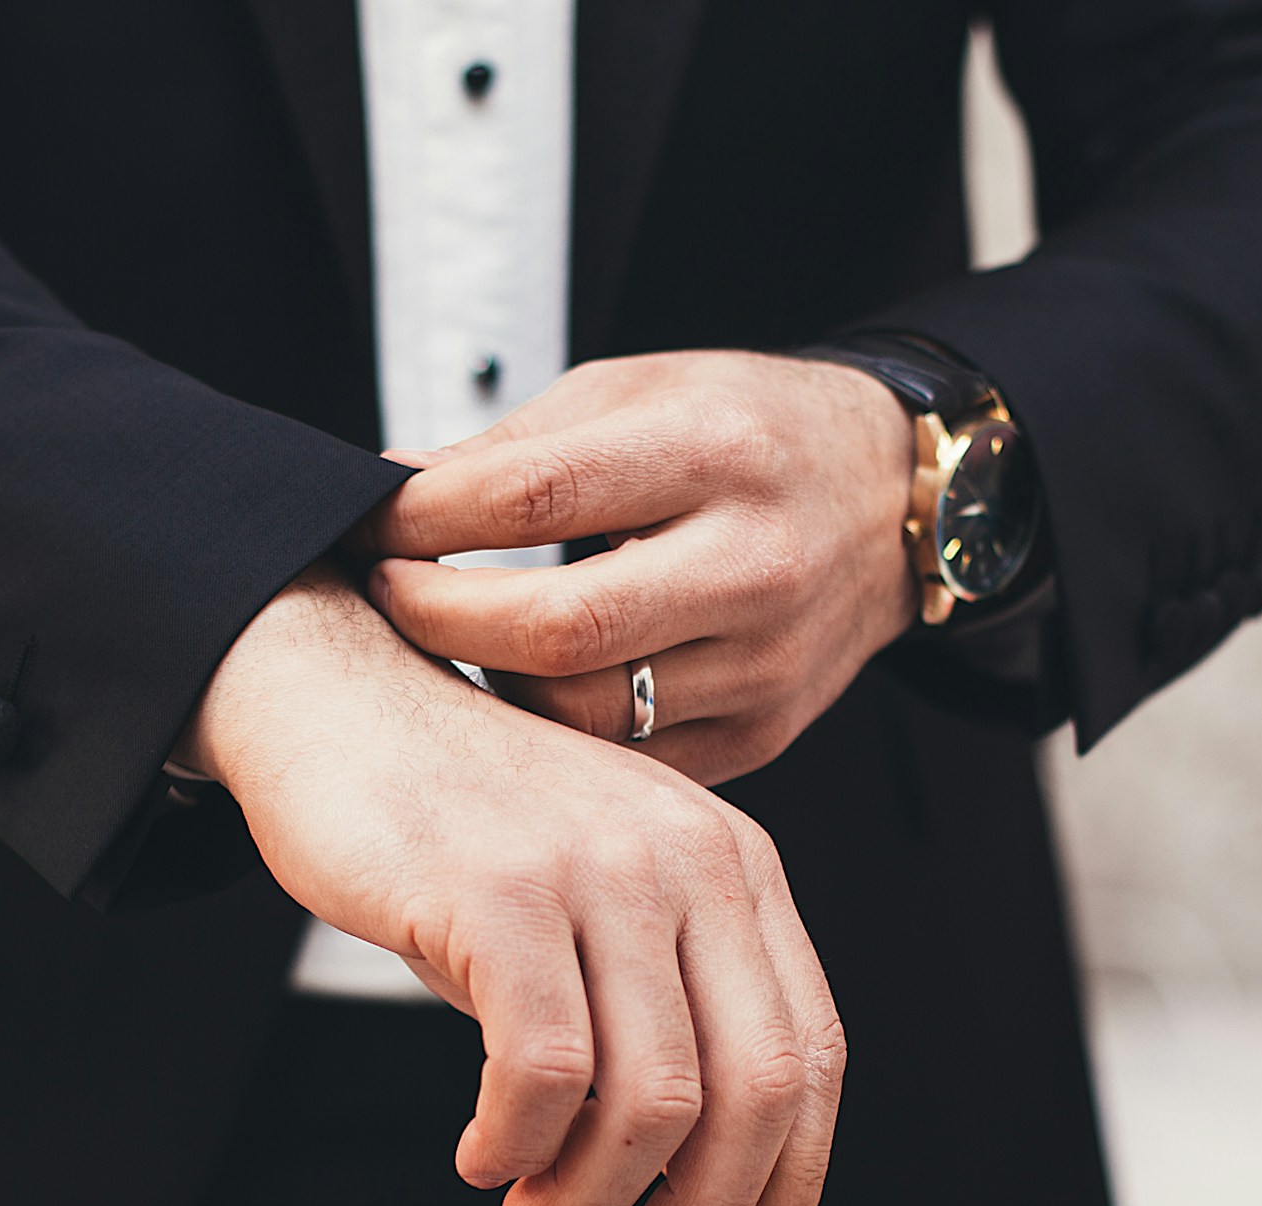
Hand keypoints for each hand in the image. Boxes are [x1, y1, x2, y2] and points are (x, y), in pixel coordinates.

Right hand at [178, 566, 846, 1205]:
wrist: (336, 701)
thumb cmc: (464, 823)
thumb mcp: (601, 890)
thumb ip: (661, 997)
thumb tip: (692, 1174)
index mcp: (733, 860)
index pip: (810, 1049)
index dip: (794, 1174)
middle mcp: (686, 856)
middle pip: (752, 1087)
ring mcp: (595, 868)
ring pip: (650, 1099)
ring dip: (592, 1191)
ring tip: (533, 1199)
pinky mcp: (500, 891)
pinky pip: (543, 1072)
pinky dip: (516, 1144)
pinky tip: (483, 1152)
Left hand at [354, 350, 917, 784]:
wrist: (892, 498)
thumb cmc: (746, 431)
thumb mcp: (639, 390)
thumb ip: (515, 446)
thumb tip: (386, 487)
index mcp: (714, 451)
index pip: (535, 496)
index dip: (425, 517)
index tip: (368, 521)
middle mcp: (753, 561)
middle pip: (556, 630)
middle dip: (437, 617)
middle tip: (386, 590)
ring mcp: (765, 660)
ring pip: (585, 714)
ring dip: (488, 684)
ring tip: (448, 640)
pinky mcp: (765, 730)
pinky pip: (627, 761)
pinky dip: (555, 735)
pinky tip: (518, 688)